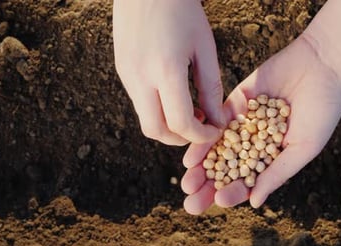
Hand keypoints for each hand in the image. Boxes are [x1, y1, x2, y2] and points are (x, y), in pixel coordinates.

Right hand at [113, 0, 225, 145]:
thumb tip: (218, 119)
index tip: (215, 131)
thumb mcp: (204, 47)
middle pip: (156, 130)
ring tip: (189, 110)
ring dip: (167, 125)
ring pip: (145, 119)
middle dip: (180, 138)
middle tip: (199, 128)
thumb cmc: (182, 11)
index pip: (180, 123)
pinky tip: (172, 95)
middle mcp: (140, 77)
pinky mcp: (122, 71)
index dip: (201, 135)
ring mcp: (127, 75)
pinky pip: (139, 103)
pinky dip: (157, 110)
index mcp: (165, 70)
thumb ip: (211, 87)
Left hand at [180, 34, 340, 213]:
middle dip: (209, 186)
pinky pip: (215, 125)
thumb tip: (254, 203)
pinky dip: (203, 142)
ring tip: (187, 184)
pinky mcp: (233, 104)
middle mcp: (253, 143)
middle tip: (191, 203)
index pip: (247, 181)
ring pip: (217, 150)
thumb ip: (277, 173)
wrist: (321, 65)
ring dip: (201, 168)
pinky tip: (191, 158)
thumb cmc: (322, 111)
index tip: (220, 201)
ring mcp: (242, 124)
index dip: (233, 193)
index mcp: (271, 158)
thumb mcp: (303, 148)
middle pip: (226, 169)